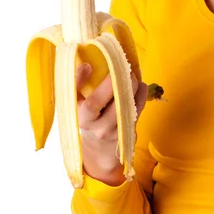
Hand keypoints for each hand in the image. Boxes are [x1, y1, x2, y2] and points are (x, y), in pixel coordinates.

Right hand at [76, 62, 147, 183]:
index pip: (72, 96)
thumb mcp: (80, 107)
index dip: (78, 80)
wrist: (100, 152)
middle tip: (122, 67)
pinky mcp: (124, 134)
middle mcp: (89, 124)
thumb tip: (89, 61)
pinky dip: (140, 97)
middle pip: (97, 101)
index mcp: (76, 113)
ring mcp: (107, 131)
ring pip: (119, 107)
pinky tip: (141, 87)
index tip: (86, 65)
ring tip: (133, 76)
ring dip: (130, 88)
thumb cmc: (90, 120)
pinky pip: (134, 113)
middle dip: (111, 81)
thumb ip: (82, 88)